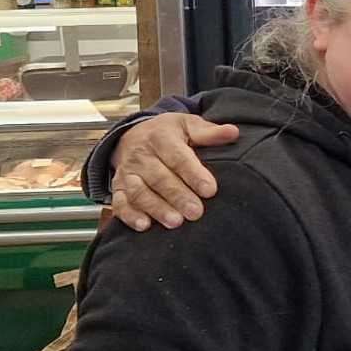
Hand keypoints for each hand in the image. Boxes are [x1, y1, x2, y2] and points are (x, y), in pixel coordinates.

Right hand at [109, 113, 238, 231]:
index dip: (194, 174)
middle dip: (178, 196)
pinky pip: (120, 202)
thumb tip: (233, 132)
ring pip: (139, 192)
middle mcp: (141, 155)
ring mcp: (128, 173)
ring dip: (156, 208)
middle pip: (159, 178)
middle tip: (196, 213)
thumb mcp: (188, 125)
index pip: (178, 157)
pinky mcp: (118, 187)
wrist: (133, 134)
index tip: (210, 190)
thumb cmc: (168, 133)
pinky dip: (130, 215)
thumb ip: (209, 132)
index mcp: (161, 138)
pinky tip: (144, 226)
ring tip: (175, 222)